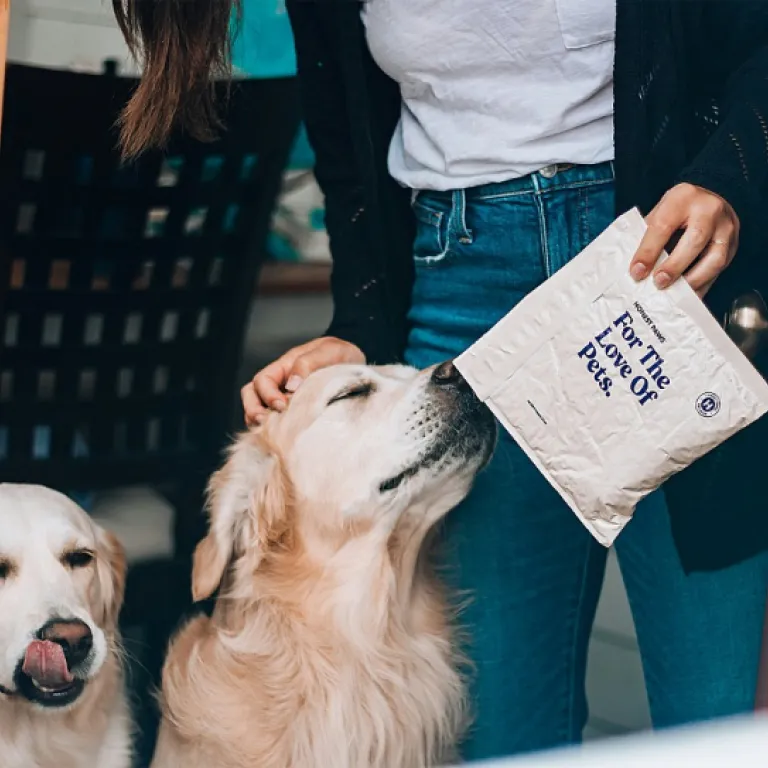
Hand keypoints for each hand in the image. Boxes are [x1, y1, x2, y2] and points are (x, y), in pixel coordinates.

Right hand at [241, 337, 364, 425]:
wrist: (355, 363)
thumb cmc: (340, 354)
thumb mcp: (328, 352)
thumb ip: (307, 363)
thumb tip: (291, 385)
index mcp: (284, 367)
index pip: (262, 381)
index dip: (267, 394)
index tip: (282, 405)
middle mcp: (280, 383)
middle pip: (251, 395)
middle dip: (253, 410)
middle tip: (267, 423)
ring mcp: (285, 398)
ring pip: (259, 410)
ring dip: (260, 422)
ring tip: (272, 433)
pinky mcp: (295, 413)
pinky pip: (276, 422)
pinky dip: (274, 430)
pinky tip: (284, 437)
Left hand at [630, 183, 739, 297]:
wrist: (706, 202)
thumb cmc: (677, 210)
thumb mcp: (659, 212)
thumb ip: (647, 236)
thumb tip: (635, 270)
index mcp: (683, 197)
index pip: (663, 225)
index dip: (648, 251)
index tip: (637, 272)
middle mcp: (710, 209)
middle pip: (695, 239)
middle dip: (675, 265)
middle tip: (658, 283)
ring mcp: (726, 227)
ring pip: (715, 258)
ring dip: (693, 280)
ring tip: (674, 292)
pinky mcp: (733, 245)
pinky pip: (720, 269)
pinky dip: (703, 285)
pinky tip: (688, 294)